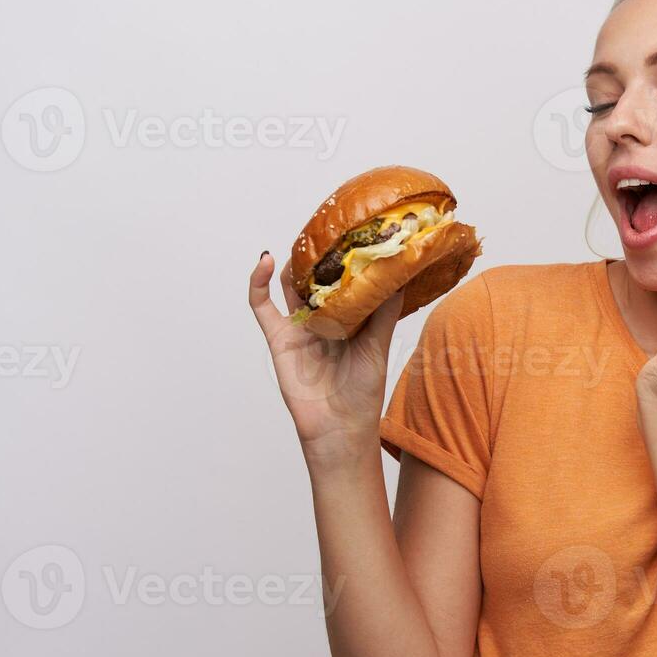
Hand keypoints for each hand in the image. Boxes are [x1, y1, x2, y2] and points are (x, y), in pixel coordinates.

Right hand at [248, 251, 407, 460]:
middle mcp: (324, 320)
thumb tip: (399, 276)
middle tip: (326, 228)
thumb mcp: (378, 347)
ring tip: (302, 241)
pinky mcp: (278, 338)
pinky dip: (257, 283)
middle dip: (319, 256)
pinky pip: (262, 306)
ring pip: (291, 287)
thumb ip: (384, 313)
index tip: (354, 233)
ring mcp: (299, 327)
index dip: (346, 260)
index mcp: (350, 320)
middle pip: (316, 280)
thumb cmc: (363, 394)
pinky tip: (264, 260)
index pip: (345, 282)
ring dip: (294, 264)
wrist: (338, 428)